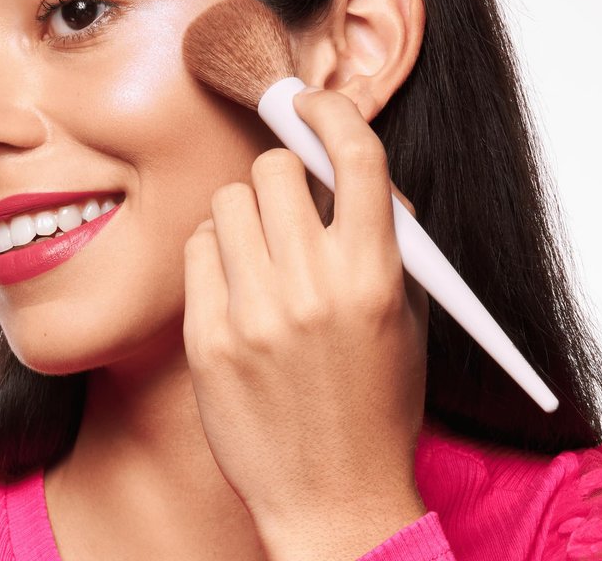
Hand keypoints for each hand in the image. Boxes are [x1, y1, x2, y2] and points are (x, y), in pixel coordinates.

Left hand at [182, 87, 428, 560]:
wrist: (333, 496)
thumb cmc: (375, 403)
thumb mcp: (406, 316)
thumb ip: (384, 236)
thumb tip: (347, 167)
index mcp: (373, 275)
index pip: (356, 157)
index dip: (334, 113)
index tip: (314, 104)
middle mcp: (312, 287)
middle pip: (273, 168)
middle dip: (281, 174)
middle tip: (286, 202)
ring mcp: (254, 312)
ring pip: (227, 202)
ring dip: (245, 213)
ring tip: (259, 250)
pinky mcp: (208, 337)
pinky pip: (196, 248)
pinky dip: (214, 251)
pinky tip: (233, 282)